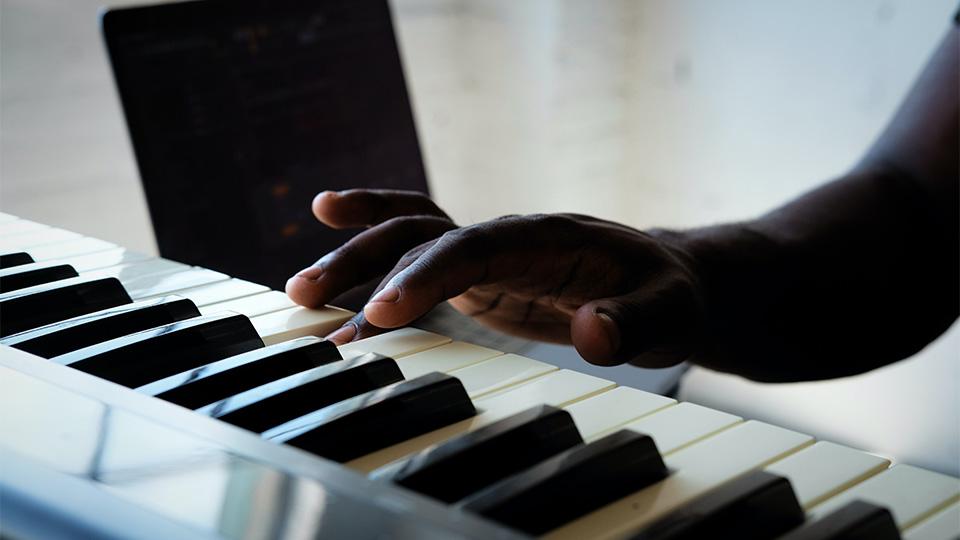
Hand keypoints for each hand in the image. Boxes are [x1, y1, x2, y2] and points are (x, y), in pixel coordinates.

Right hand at [288, 190, 707, 367]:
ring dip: (356, 259)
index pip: (476, 246)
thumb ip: (633, 322)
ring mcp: (489, 253)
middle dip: (368, 261)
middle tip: (312, 297)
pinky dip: (376, 262)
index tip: (384, 313)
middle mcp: (507, 236)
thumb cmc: (666, 294)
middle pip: (426, 234)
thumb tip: (591, 332)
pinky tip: (338, 289)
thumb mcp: (669, 312)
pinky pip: (418, 260)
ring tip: (301, 294)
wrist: (664, 282)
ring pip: (410, 239)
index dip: (427, 275)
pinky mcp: (480, 276)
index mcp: (548, 238)